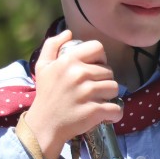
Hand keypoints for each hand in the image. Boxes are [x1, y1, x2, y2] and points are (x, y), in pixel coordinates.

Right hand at [24, 30, 123, 158]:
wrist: (43, 126)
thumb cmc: (46, 95)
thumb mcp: (43, 67)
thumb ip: (52, 45)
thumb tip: (68, 32)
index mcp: (68, 61)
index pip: (98, 48)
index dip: (100, 58)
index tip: (94, 69)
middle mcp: (78, 74)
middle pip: (109, 71)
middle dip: (103, 80)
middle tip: (91, 90)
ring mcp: (87, 93)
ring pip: (115, 88)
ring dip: (108, 96)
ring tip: (96, 101)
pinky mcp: (94, 112)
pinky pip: (116, 109)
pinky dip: (115, 114)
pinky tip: (106, 115)